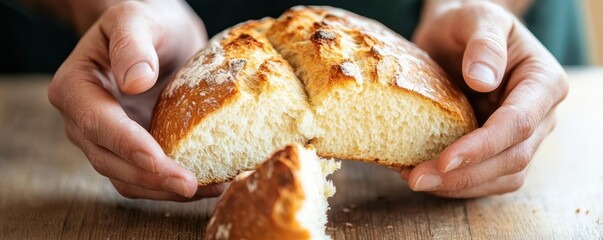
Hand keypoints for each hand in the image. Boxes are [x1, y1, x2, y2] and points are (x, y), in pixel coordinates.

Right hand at [48, 1, 222, 200]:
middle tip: (192, 186)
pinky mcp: (133, 150)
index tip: (161, 163)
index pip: (98, 124)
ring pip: (128, 179)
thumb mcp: (137, 18)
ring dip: (165, 190)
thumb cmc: (146, 20)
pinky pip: (147, 176)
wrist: (157, 34)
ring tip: (211, 188)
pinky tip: (209, 182)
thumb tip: (134, 81)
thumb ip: (132, 43)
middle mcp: (83, 121)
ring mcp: (107, 140)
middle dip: (151, 178)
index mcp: (75, 87)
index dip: (129, 147)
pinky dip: (173, 184)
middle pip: (111, 161)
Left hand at [402, 1, 568, 197]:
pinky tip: (422, 176)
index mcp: (542, 82)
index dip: (484, 146)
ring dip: (458, 186)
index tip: (445, 160)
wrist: (455, 35)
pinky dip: (454, 184)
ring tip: (415, 180)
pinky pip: (484, 177)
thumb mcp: (476, 18)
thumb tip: (483, 80)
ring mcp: (520, 136)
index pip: (519, 123)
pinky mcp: (498, 148)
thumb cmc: (467, 23)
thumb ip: (484, 43)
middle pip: (512, 159)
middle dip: (465, 175)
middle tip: (418, 179)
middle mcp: (539, 115)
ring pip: (500, 177)